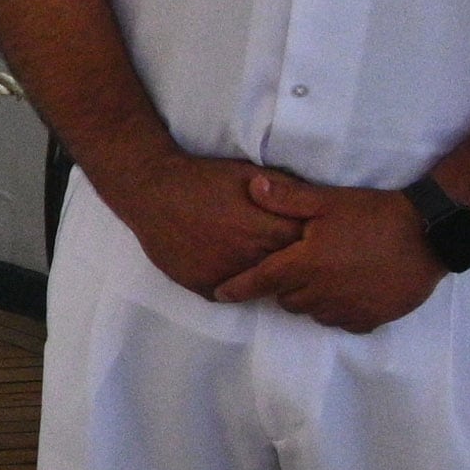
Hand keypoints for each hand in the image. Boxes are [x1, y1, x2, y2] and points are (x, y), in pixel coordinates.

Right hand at [93, 150, 302, 299]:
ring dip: (259, 277)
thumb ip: (286, 191)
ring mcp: (224, 275)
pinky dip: (232, 286)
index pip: (306, 247)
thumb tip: (317, 205)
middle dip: (288, 262)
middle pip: (285, 270)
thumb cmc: (205, 178)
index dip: (308, 243)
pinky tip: (230, 269)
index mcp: (266, 230)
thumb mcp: (251, 174)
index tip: (307, 240)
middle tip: (281, 253)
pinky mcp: (201, 285)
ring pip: (257, 288)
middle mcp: (248, 257)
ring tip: (253, 260)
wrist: (153, 190)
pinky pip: (228, 295)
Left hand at [214, 174, 444, 331]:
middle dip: (286, 285)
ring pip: (312, 313)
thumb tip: (251, 185)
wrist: (430, 234)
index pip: (259, 282)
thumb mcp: (329, 201)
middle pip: (286, 300)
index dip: (236, 289)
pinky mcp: (371, 319)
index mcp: (305, 264)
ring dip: (312, 298)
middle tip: (302, 264)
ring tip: (329, 274)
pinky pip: (342, 322)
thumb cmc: (375, 214)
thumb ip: (287, 198)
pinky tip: (350, 289)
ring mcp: (347, 308)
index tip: (220, 294)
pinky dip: (339, 310)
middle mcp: (321, 292)